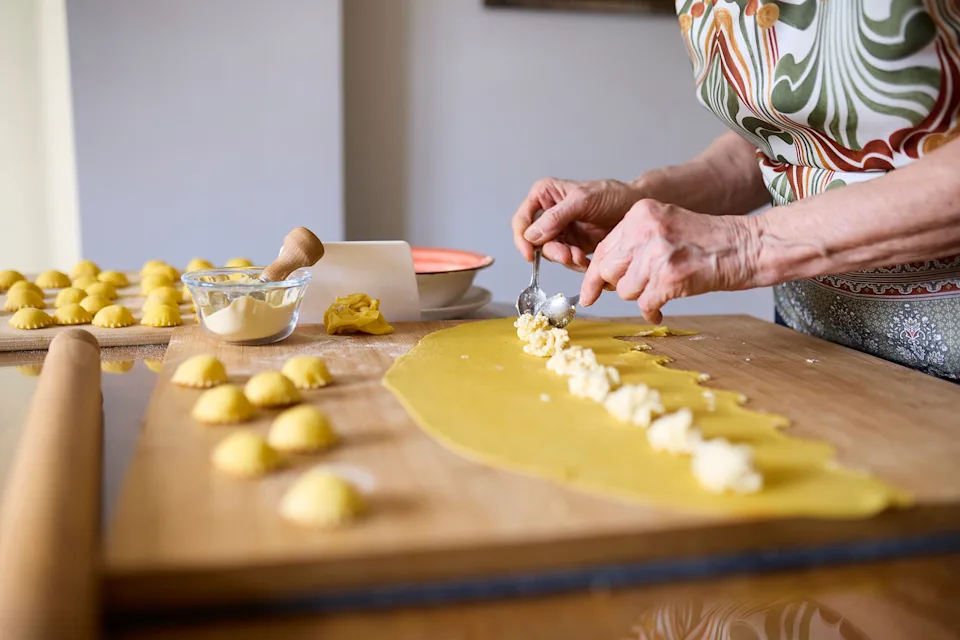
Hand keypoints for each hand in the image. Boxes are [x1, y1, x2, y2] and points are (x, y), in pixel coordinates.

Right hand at [511, 177, 642, 269]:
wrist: (636, 207)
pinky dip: (574, 263)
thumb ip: (556, 216)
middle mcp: (549, 213)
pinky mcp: (573, 244)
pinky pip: (565, 259)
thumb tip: (533, 235)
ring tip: (580, 257)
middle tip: (567, 255)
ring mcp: (561, 230)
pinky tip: (586, 260)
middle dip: (551, 251)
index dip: (522, 239)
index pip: (522, 220)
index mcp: (545, 195)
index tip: (530, 255)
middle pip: (535, 241)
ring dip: (564, 258)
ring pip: (550, 253)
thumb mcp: (583, 200)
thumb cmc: (613, 195)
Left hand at [580, 199, 763, 322]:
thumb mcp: (666, 226)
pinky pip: (645, 304)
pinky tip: (662, 308)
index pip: (602, 248)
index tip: (589, 292)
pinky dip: (652, 311)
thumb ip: (634, 243)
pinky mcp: (669, 277)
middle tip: (639, 288)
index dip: (594, 274)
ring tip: (662, 288)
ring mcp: (657, 253)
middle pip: (608, 270)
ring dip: (640, 297)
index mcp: (640, 213)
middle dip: (618, 286)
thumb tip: (603, 274)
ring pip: (625, 290)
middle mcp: (645, 229)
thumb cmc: (709, 241)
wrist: (748, 246)